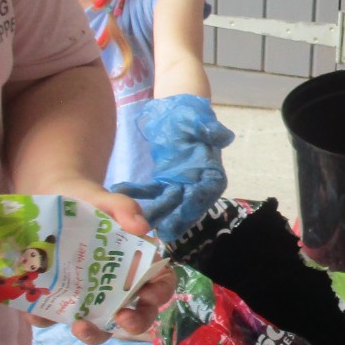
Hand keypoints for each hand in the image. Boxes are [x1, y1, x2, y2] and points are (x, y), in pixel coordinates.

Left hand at [47, 186, 163, 342]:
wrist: (51, 198)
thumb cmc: (88, 202)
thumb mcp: (106, 199)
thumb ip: (125, 208)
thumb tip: (141, 227)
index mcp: (136, 264)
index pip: (160, 285)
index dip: (160, 294)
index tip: (148, 294)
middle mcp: (116, 288)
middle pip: (135, 315)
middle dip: (133, 323)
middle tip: (122, 318)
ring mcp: (87, 298)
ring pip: (98, 326)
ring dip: (93, 332)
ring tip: (80, 325)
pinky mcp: (58, 301)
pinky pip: (54, 317)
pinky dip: (47, 319)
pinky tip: (40, 312)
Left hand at [114, 95, 234, 244]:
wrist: (177, 113)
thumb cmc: (192, 117)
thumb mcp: (201, 120)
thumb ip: (210, 129)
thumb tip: (223, 136)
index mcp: (212, 173)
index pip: (206, 193)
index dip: (194, 205)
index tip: (182, 216)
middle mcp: (198, 184)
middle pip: (186, 205)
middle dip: (174, 219)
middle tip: (160, 232)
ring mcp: (180, 185)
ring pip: (168, 203)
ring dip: (154, 212)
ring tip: (136, 221)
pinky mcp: (164, 182)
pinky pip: (152, 192)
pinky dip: (138, 194)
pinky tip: (122, 192)